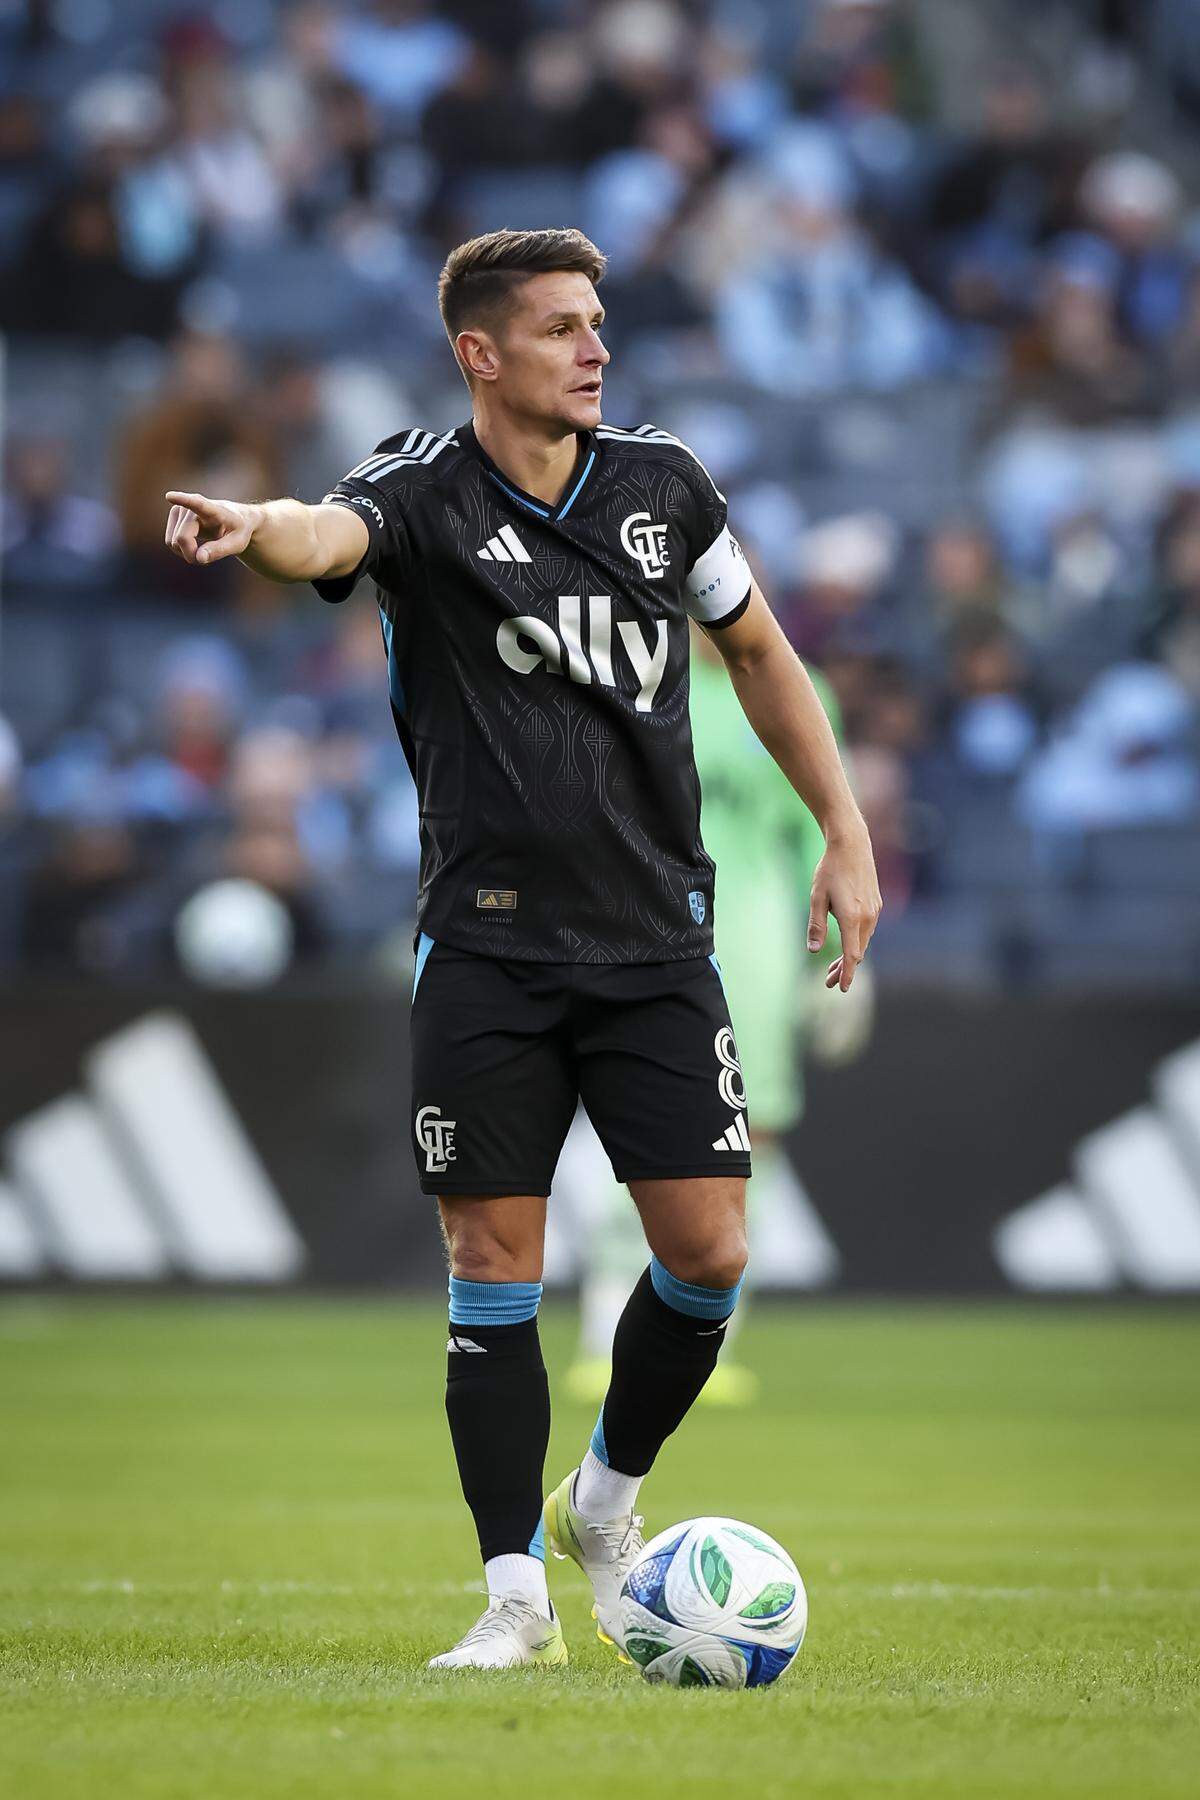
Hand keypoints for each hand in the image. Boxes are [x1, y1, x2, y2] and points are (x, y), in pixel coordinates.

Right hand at [164, 491, 261, 566]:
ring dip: (187, 553)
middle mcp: (192, 506)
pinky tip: (195, 546)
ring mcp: (180, 509)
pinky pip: (170, 542)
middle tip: (209, 557)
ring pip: (173, 542)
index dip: (183, 500)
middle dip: (192, 554)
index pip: (197, 504)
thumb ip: (219, 550)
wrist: (235, 519)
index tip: (170, 496)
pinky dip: (181, 550)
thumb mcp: (237, 544)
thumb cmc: (237, 530)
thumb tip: (199, 558)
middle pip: (182, 539)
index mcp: (212, 509)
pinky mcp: (174, 515)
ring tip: (205, 550)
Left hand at [808, 823, 881, 992]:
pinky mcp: (876, 905)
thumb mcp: (816, 898)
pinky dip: (857, 942)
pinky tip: (846, 944)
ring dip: (851, 956)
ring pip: (864, 942)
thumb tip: (813, 950)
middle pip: (858, 952)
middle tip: (829, 982)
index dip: (847, 974)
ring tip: (834, 967)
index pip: (852, 955)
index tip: (842, 988)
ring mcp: (875, 911)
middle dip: (845, 969)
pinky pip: (867, 930)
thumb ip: (816, 925)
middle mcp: (868, 917)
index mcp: (852, 918)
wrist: (852, 845)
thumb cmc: (830, 870)